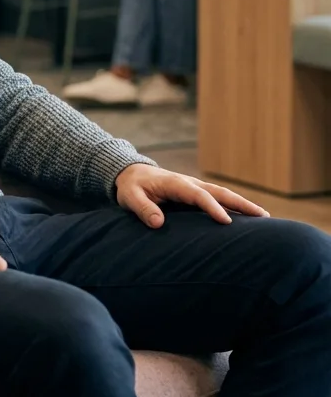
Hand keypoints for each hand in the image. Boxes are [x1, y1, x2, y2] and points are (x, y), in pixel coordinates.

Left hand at [114, 163, 269, 228]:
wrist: (132, 173)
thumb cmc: (132, 187)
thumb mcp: (131, 197)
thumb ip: (143, 208)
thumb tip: (158, 223)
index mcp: (176, 184)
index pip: (198, 196)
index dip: (212, 208)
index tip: (227, 222)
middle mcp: (190, 183)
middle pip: (220, 192)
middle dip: (241, 204)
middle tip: (264, 217)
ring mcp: (195, 187)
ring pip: (223, 195)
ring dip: (243, 204)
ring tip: (265, 218)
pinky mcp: (196, 193)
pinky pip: (218, 199)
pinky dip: (234, 206)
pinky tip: (247, 219)